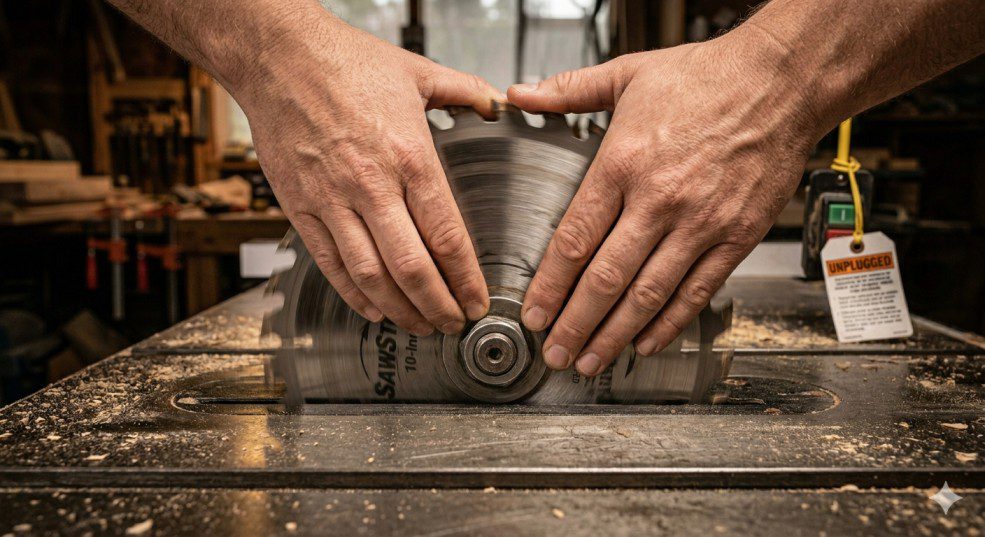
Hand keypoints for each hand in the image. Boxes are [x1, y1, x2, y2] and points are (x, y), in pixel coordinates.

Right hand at [239, 17, 503, 335]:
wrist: (278, 56)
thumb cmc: (344, 61)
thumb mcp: (417, 70)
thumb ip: (465, 90)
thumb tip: (497, 105)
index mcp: (408, 155)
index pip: (445, 234)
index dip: (466, 278)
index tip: (478, 299)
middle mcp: (371, 184)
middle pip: (411, 267)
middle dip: (438, 306)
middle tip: (455, 324)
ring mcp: (331, 200)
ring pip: (370, 275)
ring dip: (399, 310)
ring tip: (421, 326)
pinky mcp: (300, 207)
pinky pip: (330, 264)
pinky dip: (354, 295)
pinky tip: (374, 309)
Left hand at [508, 36, 821, 375]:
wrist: (782, 81)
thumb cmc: (707, 78)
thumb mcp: (627, 74)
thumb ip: (568, 90)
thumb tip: (518, 95)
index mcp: (624, 163)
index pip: (576, 239)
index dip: (551, 285)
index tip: (534, 313)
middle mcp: (660, 200)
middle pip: (606, 278)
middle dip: (574, 324)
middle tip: (554, 354)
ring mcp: (701, 223)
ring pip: (649, 294)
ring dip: (615, 334)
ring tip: (590, 360)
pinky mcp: (737, 236)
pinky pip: (697, 290)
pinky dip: (670, 322)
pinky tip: (646, 342)